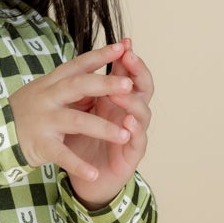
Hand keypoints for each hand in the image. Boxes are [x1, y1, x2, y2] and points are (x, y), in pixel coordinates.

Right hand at [10, 37, 150, 205]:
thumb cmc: (28, 111)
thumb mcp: (46, 91)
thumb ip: (69, 83)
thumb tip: (98, 65)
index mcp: (51, 83)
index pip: (78, 65)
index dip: (100, 55)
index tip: (122, 46)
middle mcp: (47, 98)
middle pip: (79, 86)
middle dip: (105, 84)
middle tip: (129, 85)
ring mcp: (44, 121)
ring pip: (77, 121)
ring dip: (102, 128)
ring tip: (125, 136)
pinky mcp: (40, 144)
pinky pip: (62, 155)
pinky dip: (78, 165)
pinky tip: (94, 173)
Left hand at [58, 35, 152, 207]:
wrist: (84, 179)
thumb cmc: (83, 143)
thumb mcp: (80, 112)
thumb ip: (85, 91)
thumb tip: (82, 61)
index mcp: (117, 101)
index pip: (128, 75)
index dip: (128, 59)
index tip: (124, 42)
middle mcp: (130, 114)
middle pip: (143, 88)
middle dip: (138, 72)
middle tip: (130, 57)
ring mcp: (134, 134)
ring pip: (143, 112)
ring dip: (133, 100)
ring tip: (121, 91)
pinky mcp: (132, 155)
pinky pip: (138, 140)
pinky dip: (135, 130)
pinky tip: (128, 121)